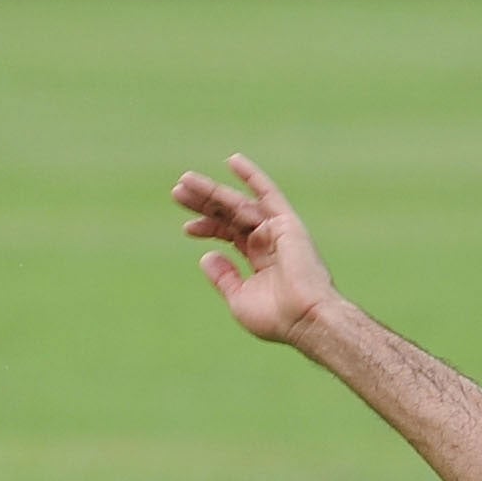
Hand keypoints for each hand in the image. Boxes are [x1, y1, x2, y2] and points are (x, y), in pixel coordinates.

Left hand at [174, 155, 338, 345]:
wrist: (304, 319)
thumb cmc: (276, 317)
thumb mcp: (239, 299)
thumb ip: (223, 277)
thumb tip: (206, 256)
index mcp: (259, 258)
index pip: (229, 233)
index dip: (208, 227)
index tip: (187, 229)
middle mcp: (268, 240)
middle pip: (230, 214)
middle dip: (204, 203)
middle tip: (177, 192)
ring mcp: (277, 230)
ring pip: (239, 203)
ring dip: (212, 191)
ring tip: (185, 181)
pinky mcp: (286, 223)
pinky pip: (268, 194)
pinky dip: (252, 177)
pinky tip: (232, 161)